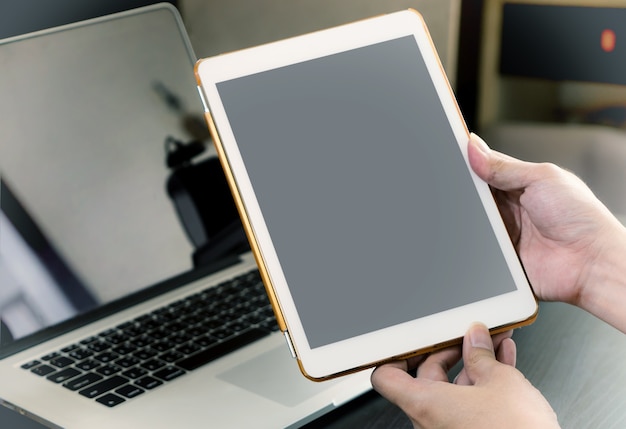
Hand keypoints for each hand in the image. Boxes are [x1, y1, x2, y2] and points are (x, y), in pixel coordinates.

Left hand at [371, 323, 559, 428]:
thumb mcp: (500, 380)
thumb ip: (482, 354)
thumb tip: (476, 339)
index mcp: (424, 404)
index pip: (386, 377)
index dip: (396, 355)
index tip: (412, 341)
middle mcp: (430, 422)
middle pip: (426, 377)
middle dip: (452, 351)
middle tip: (470, 335)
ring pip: (454, 390)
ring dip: (474, 364)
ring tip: (494, 344)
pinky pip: (469, 404)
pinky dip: (483, 384)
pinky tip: (503, 363)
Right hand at [468, 134, 625, 326]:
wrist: (591, 263)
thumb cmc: (582, 219)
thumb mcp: (542, 179)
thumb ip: (504, 167)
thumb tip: (474, 148)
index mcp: (521, 184)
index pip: (484, 170)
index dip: (467, 165)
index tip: (449, 158)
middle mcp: (510, 208)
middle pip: (474, 197)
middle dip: (463, 192)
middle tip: (453, 187)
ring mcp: (504, 233)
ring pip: (472, 222)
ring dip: (466, 218)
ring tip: (469, 214)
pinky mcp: (500, 257)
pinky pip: (476, 248)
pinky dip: (469, 243)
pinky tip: (471, 235)